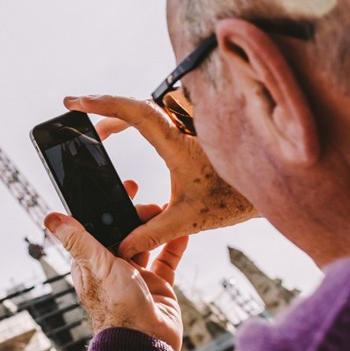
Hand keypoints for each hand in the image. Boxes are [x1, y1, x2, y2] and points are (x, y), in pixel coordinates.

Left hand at [45, 181, 187, 350]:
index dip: (109, 206)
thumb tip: (50, 217)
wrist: (146, 342)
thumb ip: (78, 239)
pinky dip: (174, 245)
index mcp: (92, 261)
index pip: (98, 225)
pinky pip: (166, 260)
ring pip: (147, 242)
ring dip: (156, 226)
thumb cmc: (117, 307)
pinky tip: (183, 231)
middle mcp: (112, 267)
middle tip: (150, 201)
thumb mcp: (96, 266)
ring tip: (168, 209)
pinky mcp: (157, 285)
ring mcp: (136, 276)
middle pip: (125, 231)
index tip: (124, 188)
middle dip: (137, 214)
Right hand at [65, 94, 257, 258]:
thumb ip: (151, 233)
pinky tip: (127, 131)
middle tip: (81, 117)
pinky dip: (139, 118)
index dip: (100, 104)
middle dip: (105, 111)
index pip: (133, 112)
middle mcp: (183, 124)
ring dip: (123, 116)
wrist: (276, 183)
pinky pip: (160, 112)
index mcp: (177, 142)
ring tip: (103, 132)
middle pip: (136, 106)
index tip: (73, 101)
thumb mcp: (188, 220)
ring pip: (149, 107)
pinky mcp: (196, 124)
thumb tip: (122, 248)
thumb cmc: (235, 199)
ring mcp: (191, 120)